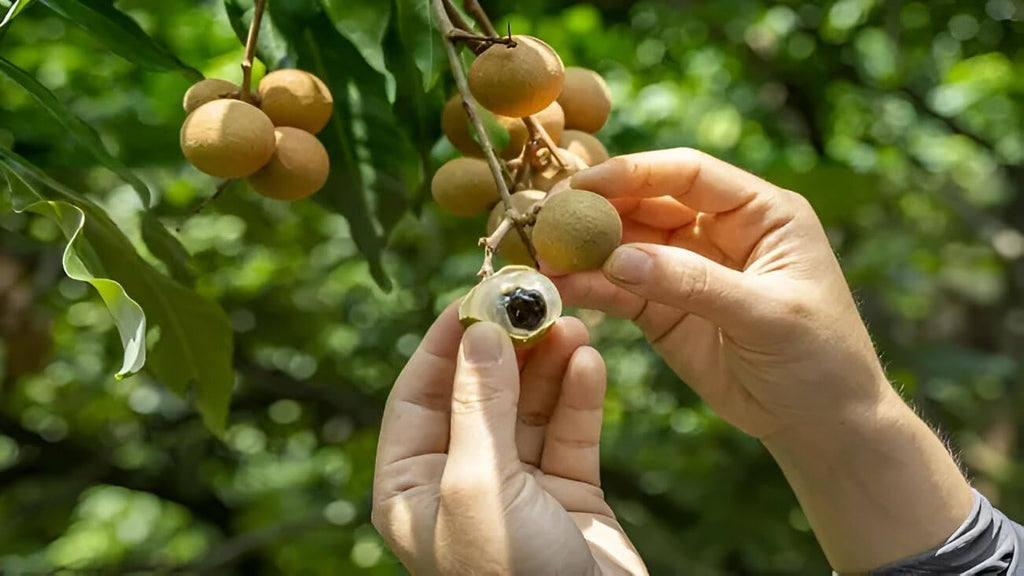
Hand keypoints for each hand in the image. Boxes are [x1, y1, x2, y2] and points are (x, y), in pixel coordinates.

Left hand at [372, 302, 645, 575]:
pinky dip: (580, 395)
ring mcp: (516, 488)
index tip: (477, 292)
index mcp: (413, 487)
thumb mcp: (479, 486)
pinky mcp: (568, 495)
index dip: (445, 341)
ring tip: (571, 323)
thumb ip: (478, 405)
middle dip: (506, 345)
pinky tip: (590, 360)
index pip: (418, 395)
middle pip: (478, 393)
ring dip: (548, 362)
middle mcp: (459, 482)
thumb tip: (478, 332)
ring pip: (528, 406)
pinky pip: (570, 433)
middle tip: (535, 297)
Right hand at [555, 147, 889, 438]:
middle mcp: (719, 231)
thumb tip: (619, 258)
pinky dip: (591, 287)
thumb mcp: (767, 315)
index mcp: (760, 213)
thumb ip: (694, 283)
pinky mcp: (665, 309)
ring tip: (543, 258)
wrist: (822, 423)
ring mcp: (687, 269)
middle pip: (647, 204)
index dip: (635, 173)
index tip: (584, 185)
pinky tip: (561, 288)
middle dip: (598, 211)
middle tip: (548, 220)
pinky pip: (621, 290)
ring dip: (585, 251)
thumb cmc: (819, 358)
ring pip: (626, 246)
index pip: (689, 174)